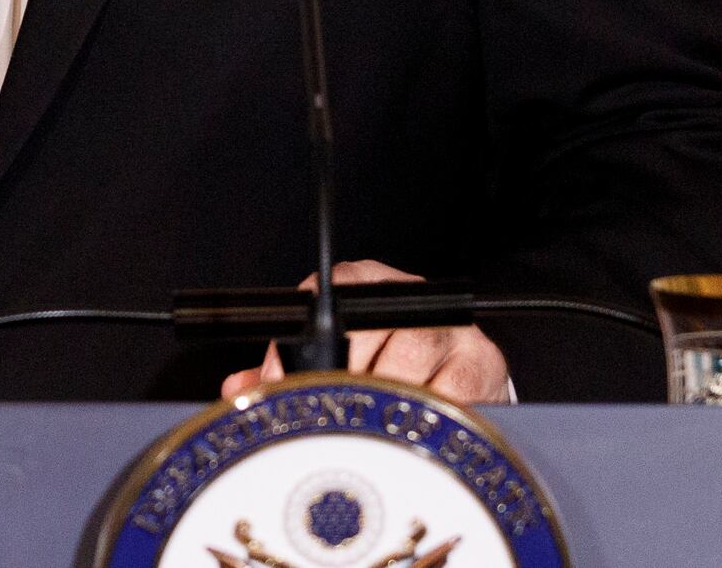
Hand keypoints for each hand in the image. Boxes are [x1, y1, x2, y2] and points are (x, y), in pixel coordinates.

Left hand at [219, 259, 510, 403]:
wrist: (466, 381)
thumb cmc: (387, 369)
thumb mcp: (336, 360)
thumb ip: (286, 372)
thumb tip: (239, 389)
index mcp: (371, 286)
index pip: (331, 292)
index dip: (299, 342)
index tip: (281, 383)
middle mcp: (412, 298)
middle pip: (366, 332)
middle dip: (339, 382)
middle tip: (326, 418)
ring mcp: (450, 329)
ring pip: (403, 366)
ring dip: (380, 404)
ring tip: (368, 429)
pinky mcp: (482, 363)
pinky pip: (445, 397)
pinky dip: (421, 420)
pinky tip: (408, 435)